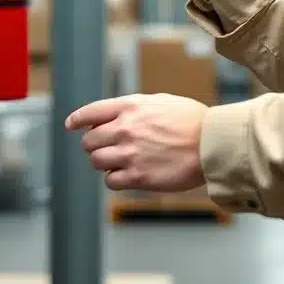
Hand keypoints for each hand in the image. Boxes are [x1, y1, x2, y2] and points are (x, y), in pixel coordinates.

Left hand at [65, 93, 207, 192]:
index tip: (71, 125)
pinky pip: (110, 181)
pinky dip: (115, 179)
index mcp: (131, 107)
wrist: (211, 143)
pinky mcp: (137, 177)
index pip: (91, 112)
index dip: (78, 119)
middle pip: (89, 141)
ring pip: (96, 161)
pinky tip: (129, 174)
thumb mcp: (162, 102)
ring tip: (122, 161)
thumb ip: (136, 109)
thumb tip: (118, 117)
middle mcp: (126, 128)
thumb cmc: (192, 121)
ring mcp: (130, 153)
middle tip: (109, 148)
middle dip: (95, 145)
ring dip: (105, 162)